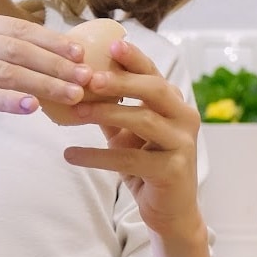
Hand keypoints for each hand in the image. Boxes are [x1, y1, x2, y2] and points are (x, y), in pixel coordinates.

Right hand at [0, 8, 93, 154]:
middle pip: (18, 48)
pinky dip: (11, 101)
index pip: (20, 29)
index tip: (83, 54)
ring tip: (72, 95)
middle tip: (86, 78)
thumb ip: (4, 55)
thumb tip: (60, 58)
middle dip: (58, 64)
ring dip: (45, 84)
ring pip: (7, 71)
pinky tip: (34, 108)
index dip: (55, 42)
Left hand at [58, 36, 207, 256]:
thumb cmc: (147, 167)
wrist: (170, 212)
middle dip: (121, 81)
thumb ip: (112, 109)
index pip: (153, 73)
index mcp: (175, 104)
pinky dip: (97, 156)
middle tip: (89, 77)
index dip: (134, 58)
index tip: (112, 44)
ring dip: (107, 114)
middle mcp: (185, 118)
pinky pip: (130, 159)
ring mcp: (182, 144)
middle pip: (154, 89)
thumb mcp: (128, 134)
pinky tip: (70, 154)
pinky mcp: (172, 170)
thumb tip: (76, 84)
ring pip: (144, 120)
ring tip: (75, 112)